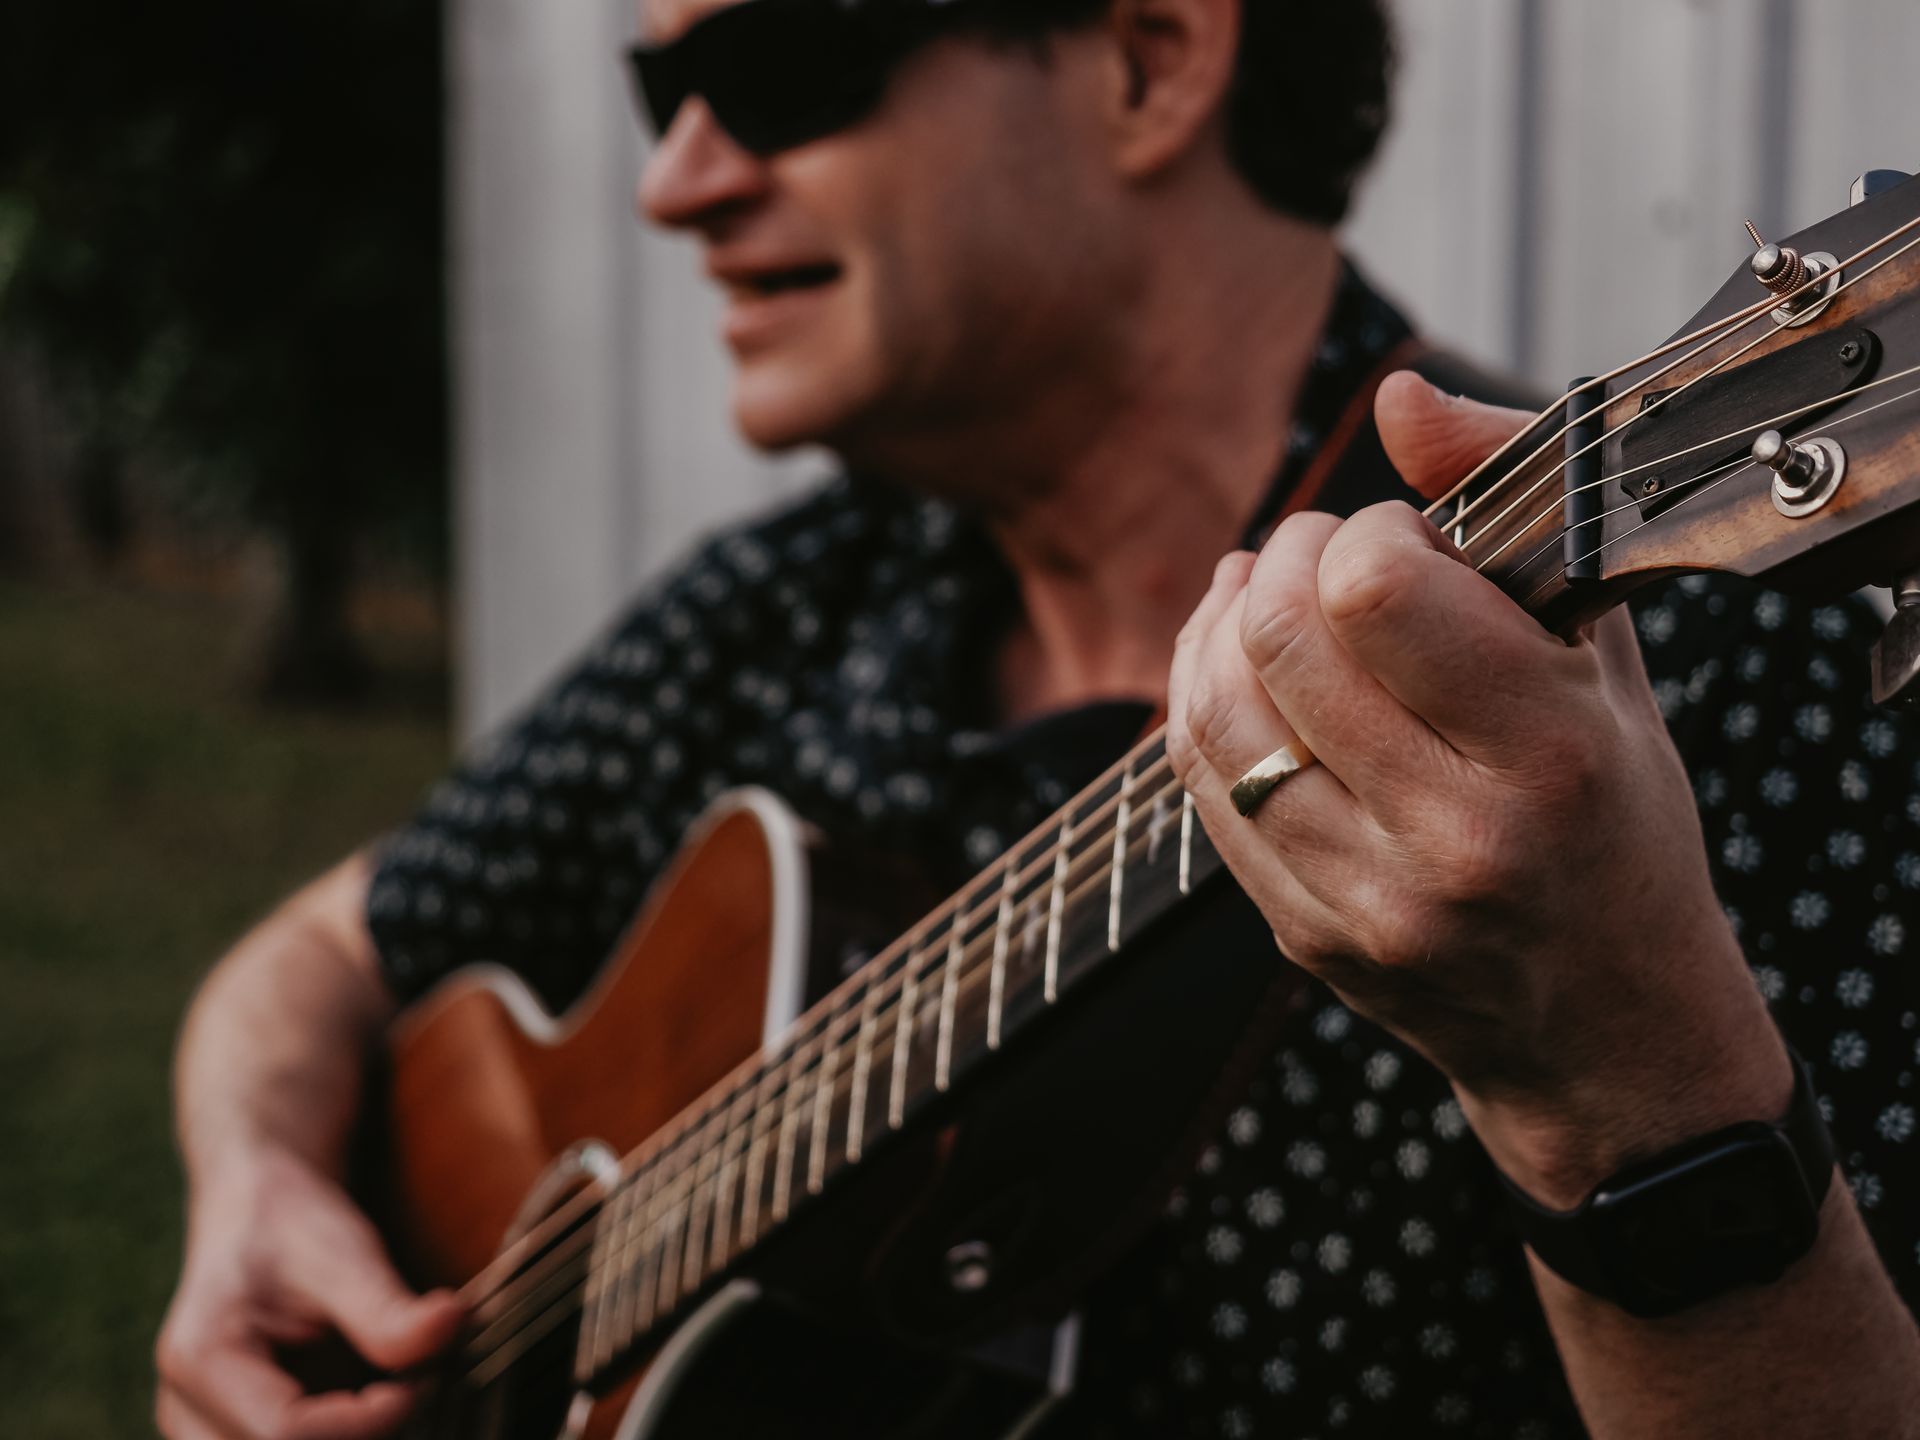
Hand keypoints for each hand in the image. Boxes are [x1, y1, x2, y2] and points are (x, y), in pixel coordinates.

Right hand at [156, 1146, 462, 1438]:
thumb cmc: (292, 1224)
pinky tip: (380, 1393)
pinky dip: (352, 1432)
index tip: (424, 1378)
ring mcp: (207, 1432)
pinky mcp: (237, 1436)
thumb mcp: (343, 1252)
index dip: (368, 1420)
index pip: (287, 1434)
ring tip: (401, 1380)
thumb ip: (388, 1307)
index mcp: (204, 1360)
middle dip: (370, 1431)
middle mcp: (189, 1412)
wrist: (256, 1214)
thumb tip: (456, 1323)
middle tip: (421, 1376)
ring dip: (361, 1433)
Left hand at [1166, 374, 1790, 1205]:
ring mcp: (1365, 902)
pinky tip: (1228, 663)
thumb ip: (1509, 504)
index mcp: (1549, 753)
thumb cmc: (1614, 820)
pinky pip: (1202, 789)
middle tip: (1322, 554)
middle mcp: (1452, 838)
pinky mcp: (1302, 937)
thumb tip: (1395, 395)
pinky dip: (1196, 701)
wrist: (1606, 1027)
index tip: (1402, 540)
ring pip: (1212, 714)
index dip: (1369, 529)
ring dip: (1218, 621)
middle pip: (1277, 636)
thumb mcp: (1604, 658)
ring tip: (1256, 590)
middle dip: (1285, 559)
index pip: (1377, 587)